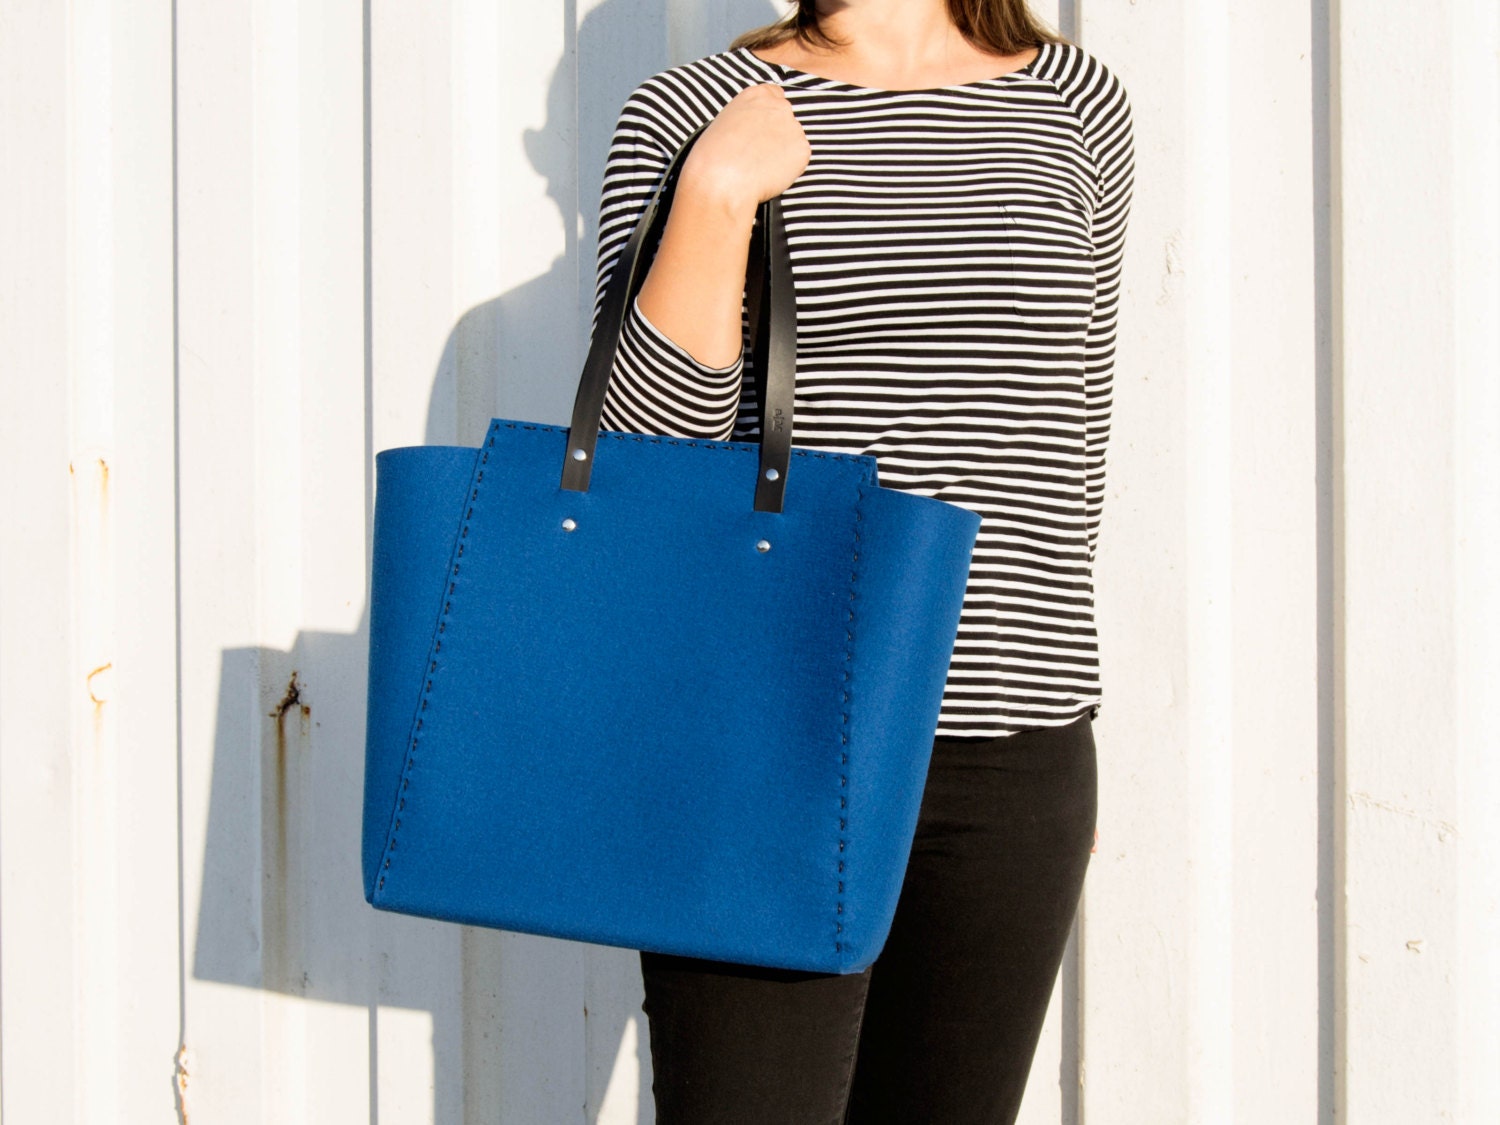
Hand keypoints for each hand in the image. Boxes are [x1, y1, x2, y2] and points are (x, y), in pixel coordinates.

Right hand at [679, 83, 810, 211]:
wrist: (721, 180)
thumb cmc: (714, 157)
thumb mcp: (726, 123)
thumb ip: (748, 119)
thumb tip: (757, 132)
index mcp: (756, 95)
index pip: (775, 95)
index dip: (769, 115)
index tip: (762, 130)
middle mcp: (779, 106)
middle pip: (786, 118)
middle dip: (778, 134)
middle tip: (760, 153)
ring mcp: (794, 127)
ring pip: (793, 140)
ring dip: (783, 152)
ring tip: (760, 167)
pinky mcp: (802, 150)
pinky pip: (799, 160)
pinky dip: (790, 169)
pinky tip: (769, 175)